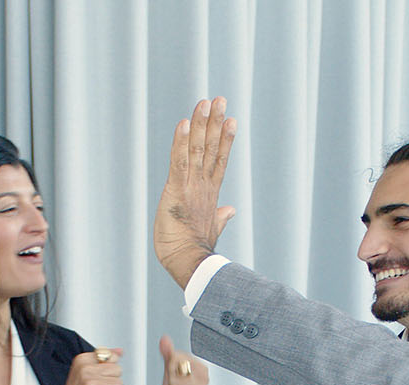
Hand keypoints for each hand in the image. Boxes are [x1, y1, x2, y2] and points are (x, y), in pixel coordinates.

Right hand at [52, 349, 123, 384]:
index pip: (111, 356)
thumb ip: (104, 360)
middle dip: (111, 381)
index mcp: (82, 359)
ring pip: (119, 383)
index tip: (94, 378)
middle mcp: (85, 368)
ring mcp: (89, 382)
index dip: (107, 371)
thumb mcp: (86, 373)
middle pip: (118, 369)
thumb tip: (120, 351)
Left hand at [152, 97, 238, 287]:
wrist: (189, 262)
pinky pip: (179, 161)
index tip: (231, 119)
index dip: (225, 138)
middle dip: (216, 122)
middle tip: (220, 99)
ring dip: (201, 124)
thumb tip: (231, 210)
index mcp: (211, 192)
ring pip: (197, 149)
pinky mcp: (176, 189)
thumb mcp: (212, 228)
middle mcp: (204, 184)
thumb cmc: (196, 249)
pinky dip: (180, 142)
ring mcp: (191, 185)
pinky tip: (183, 123)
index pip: (219, 159)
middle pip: (212, 147)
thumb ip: (221, 215)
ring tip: (206, 102)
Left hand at [158, 336, 207, 384]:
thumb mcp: (170, 373)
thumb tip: (165, 338)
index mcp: (200, 367)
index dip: (170, 367)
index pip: (177, 355)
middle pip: (175, 366)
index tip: (176, 377)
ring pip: (174, 379)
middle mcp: (205, 376)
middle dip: (170, 377)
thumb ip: (168, 355)